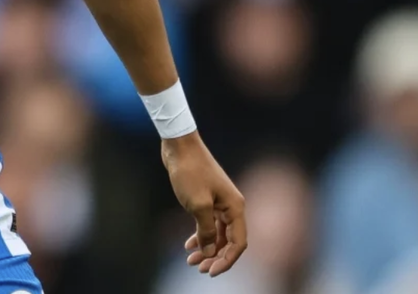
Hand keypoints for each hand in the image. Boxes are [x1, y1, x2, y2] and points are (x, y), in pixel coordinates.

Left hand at [162, 133, 246, 276]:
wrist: (179, 145)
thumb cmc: (190, 172)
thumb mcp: (198, 205)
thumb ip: (205, 231)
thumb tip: (208, 252)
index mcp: (235, 208)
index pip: (238, 243)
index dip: (227, 260)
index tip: (210, 271)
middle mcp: (231, 207)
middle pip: (228, 240)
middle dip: (214, 256)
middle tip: (197, 268)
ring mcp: (219, 203)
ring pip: (217, 233)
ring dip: (206, 248)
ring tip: (190, 260)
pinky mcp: (207, 199)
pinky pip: (208, 224)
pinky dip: (200, 235)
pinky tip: (188, 245)